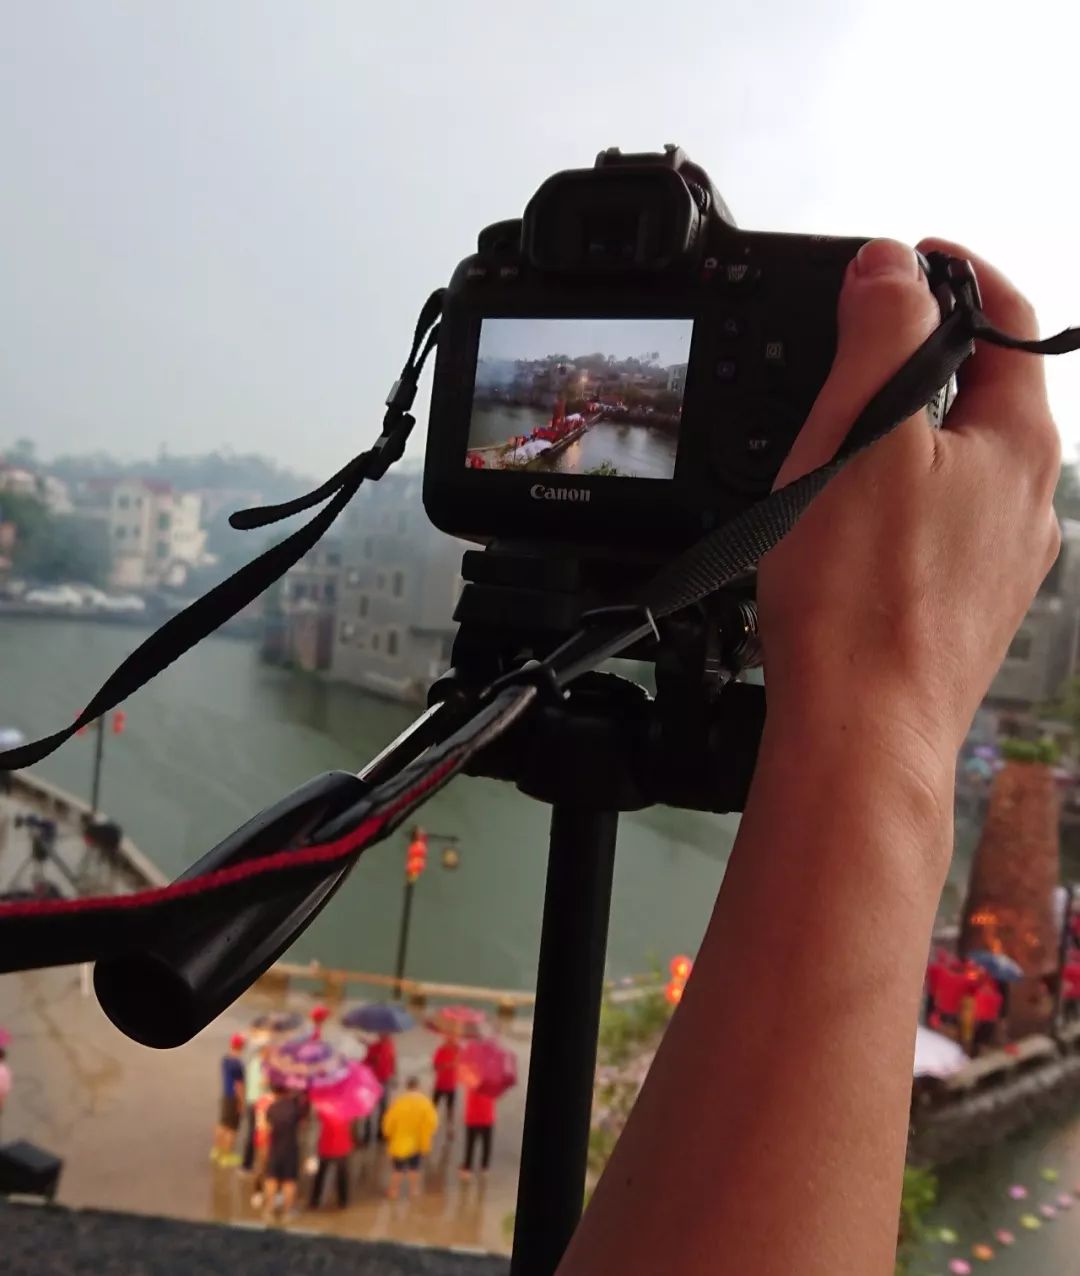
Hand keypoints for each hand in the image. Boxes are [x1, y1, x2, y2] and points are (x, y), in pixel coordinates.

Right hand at [759, 237, 1060, 768]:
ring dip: (904, 438)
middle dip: (917, 361)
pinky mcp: (962, 606)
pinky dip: (896, 502)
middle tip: (846, 355)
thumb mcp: (860, 439)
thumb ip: (882, 336)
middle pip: (981, 395)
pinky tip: (849, 530)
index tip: (906, 261)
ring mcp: (999, 561)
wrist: (860, 734)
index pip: (1010, 321)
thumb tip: (891, 265)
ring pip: (955, 466)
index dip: (956, 273)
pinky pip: (935, 526)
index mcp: (1018, 446)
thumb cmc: (861, 604)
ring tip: (835, 449)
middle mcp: (1027, 502)